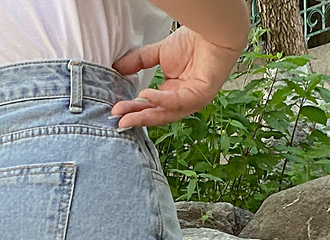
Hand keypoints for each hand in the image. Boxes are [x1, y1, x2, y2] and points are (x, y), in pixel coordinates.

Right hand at [111, 25, 243, 127]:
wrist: (213, 30)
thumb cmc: (193, 41)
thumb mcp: (159, 53)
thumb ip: (138, 62)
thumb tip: (117, 68)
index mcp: (172, 94)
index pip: (150, 107)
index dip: (133, 110)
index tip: (116, 112)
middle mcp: (182, 101)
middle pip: (156, 114)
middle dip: (136, 118)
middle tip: (117, 120)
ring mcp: (192, 101)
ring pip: (166, 113)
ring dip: (145, 115)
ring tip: (127, 115)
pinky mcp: (201, 95)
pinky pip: (178, 101)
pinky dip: (161, 100)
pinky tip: (147, 95)